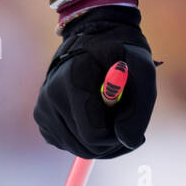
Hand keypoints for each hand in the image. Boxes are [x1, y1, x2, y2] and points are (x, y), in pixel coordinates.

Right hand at [34, 6, 157, 157]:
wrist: (93, 38)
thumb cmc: (121, 54)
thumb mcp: (143, 70)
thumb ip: (139, 108)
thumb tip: (128, 141)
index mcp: (74, 80)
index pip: (95, 134)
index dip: (119, 133)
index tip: (128, 112)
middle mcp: (51, 95)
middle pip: (86, 146)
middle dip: (111, 139)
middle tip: (125, 117)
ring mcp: (43, 108)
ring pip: (78, 148)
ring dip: (101, 140)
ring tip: (111, 113)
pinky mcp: (42, 118)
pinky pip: (69, 143)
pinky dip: (85, 137)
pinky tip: (94, 115)